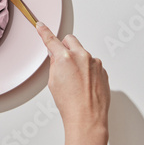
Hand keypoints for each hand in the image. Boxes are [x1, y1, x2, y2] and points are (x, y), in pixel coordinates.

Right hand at [36, 22, 109, 144]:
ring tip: (74, 81)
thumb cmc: (69, 104)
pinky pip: (92, 64)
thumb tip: (56, 55)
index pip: (51, 40)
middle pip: (70, 40)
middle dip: (64, 46)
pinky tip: (83, 85)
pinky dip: (87, 70)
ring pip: (82, 53)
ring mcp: (95, 63)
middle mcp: (82, 56)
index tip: (41, 25)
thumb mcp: (53, 82)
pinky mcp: (103, 70)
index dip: (44, 31)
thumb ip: (55, 64)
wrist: (87, 118)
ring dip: (77, 60)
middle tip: (60, 59)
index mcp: (66, 58)